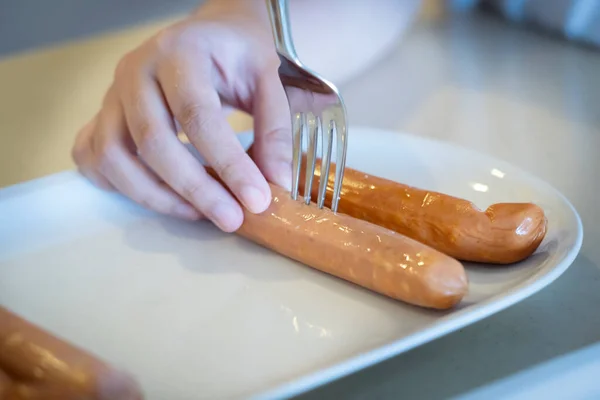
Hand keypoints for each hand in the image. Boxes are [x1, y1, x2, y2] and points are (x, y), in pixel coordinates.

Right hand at [72, 3, 290, 231]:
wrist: (208, 34)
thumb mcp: (267, 78)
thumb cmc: (236, 55)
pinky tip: (157, 196)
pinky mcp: (102, 115)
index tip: (255, 200)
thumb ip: (273, 129)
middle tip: (231, 219)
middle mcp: (136, 70)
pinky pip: (91, 156)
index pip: (198, 115)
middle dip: (194, 190)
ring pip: (113, 156)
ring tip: (199, 214)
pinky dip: (117, 184)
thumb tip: (275, 183)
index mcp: (179, 53)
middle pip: (152, 141)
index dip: (227, 164)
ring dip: (156, 196)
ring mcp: (112, 94)